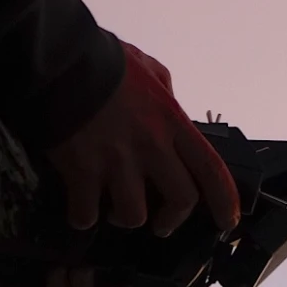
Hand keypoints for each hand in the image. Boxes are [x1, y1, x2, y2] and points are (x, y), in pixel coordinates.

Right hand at [45, 41, 241, 236]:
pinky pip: (86, 215)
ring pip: (133, 216)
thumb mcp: (150, 69)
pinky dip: (82, 217)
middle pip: (181, 200)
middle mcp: (151, 146)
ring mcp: (116, 162)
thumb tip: (172, 111)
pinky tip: (79, 206)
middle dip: (172, 220)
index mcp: (172, 121)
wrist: (60, 60)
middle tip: (161, 225)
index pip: (211, 169)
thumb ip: (167, 93)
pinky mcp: (81, 172)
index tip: (227, 221)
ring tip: (112, 208)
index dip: (224, 201)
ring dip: (123, 217)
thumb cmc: (106, 61)